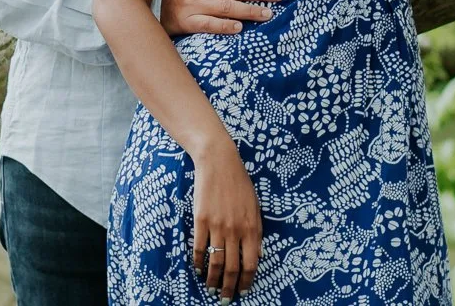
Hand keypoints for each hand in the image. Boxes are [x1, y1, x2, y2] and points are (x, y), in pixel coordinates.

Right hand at [190, 138, 261, 299]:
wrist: (219, 162)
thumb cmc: (239, 184)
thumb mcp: (255, 207)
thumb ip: (256, 231)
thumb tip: (256, 254)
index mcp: (252, 228)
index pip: (251, 263)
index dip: (247, 281)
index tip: (243, 291)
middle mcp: (236, 230)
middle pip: (233, 267)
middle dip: (229, 287)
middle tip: (225, 299)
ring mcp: (217, 226)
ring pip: (216, 261)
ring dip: (213, 279)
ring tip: (211, 289)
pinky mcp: (201, 220)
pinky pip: (199, 247)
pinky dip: (198, 262)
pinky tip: (198, 270)